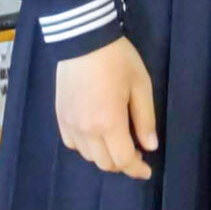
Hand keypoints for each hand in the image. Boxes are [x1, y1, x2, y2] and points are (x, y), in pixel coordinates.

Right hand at [55, 36, 157, 178]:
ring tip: (116, 140)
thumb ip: (145, 118)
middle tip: (136, 150)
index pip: (123, 159)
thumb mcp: (141, 85)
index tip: (147, 171)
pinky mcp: (59, 116)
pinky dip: (86, 146)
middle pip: (104, 163)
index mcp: (109, 123)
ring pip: (88, 156)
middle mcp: (86, 130)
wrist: (83, 38)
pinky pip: (72, 144)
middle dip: (122, 163)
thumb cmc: (117, 59)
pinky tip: (95, 134)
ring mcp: (70, 124)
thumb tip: (150, 146)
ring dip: (104, 155)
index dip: (137, 169)